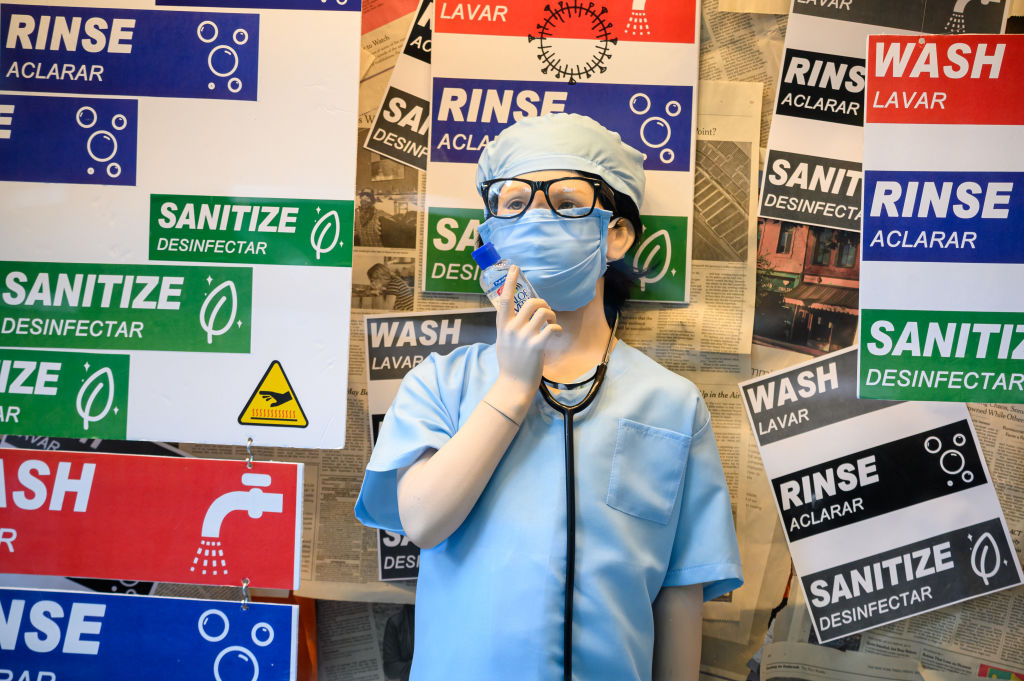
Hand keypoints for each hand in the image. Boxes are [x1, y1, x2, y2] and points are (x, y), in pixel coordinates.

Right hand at [494, 266, 561, 399]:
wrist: (513, 385)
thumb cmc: (510, 364)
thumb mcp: (503, 342)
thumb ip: (509, 328)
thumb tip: (518, 316)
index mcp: (502, 327)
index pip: (505, 299)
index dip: (511, 282)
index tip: (515, 268)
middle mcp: (512, 329)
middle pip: (531, 303)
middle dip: (543, 304)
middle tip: (547, 313)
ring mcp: (524, 338)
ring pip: (543, 313)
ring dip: (551, 316)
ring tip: (551, 324)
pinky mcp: (536, 347)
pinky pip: (551, 329)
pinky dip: (556, 329)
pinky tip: (555, 334)